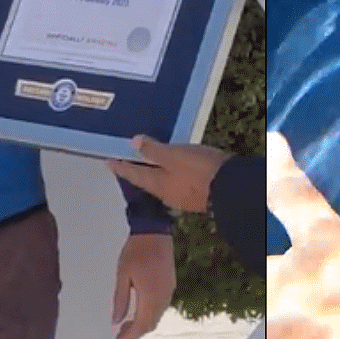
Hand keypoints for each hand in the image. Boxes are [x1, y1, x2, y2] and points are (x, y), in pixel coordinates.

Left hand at [107, 135, 230, 214]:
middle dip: (137, 168)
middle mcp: (165, 193)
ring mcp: (181, 196)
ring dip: (154, 171)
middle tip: (128, 159)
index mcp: (156, 183)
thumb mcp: (174, 155)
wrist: (230, 191)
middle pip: (146, 179)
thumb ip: (153, 150)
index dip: (120, 166)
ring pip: (162, 181)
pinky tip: (176, 167)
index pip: (132, 172)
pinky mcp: (196, 195)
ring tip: (151, 160)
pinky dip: (171, 173)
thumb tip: (133, 142)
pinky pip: (177, 182)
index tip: (108, 161)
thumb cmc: (199, 170)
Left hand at [112, 232, 175, 338]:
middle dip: (136, 332)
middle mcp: (163, 296)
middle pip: (151, 323)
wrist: (154, 231)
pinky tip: (140, 309)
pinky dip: (150, 313)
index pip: (141, 324)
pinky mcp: (171, 284)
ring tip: (127, 323)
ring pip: (157, 316)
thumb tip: (116, 320)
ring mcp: (169, 290)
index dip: (129, 336)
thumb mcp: (122, 275)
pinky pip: (161, 306)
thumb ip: (120, 299)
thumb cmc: (136, 251)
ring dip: (143, 323)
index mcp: (151, 296)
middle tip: (120, 334)